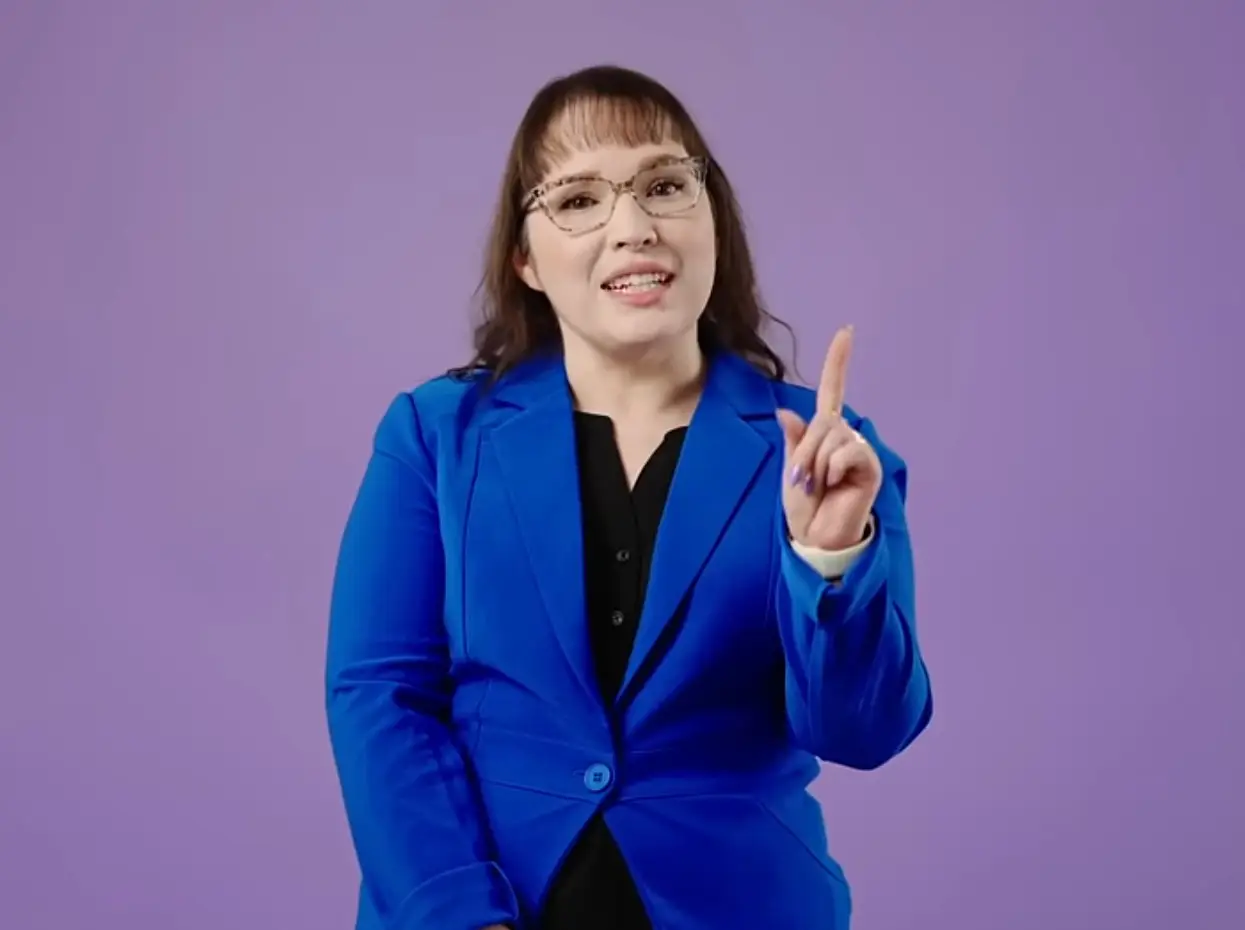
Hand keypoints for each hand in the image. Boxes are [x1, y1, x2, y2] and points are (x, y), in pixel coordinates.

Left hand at [776, 325, 882, 550]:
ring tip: (822, 488)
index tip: (847, 332)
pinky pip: (845, 452)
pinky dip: (833, 469)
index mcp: (823, 435)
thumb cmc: (804, 508)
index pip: (831, 391)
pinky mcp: (869, 465)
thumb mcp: (789, 471)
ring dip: (816, 465)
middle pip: (821, 421)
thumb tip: (785, 411)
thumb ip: (792, 442)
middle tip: (806, 481)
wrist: (818, 539)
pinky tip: (838, 486)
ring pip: (830, 437)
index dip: (838, 362)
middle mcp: (844, 437)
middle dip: (805, 453)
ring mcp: (858, 451)